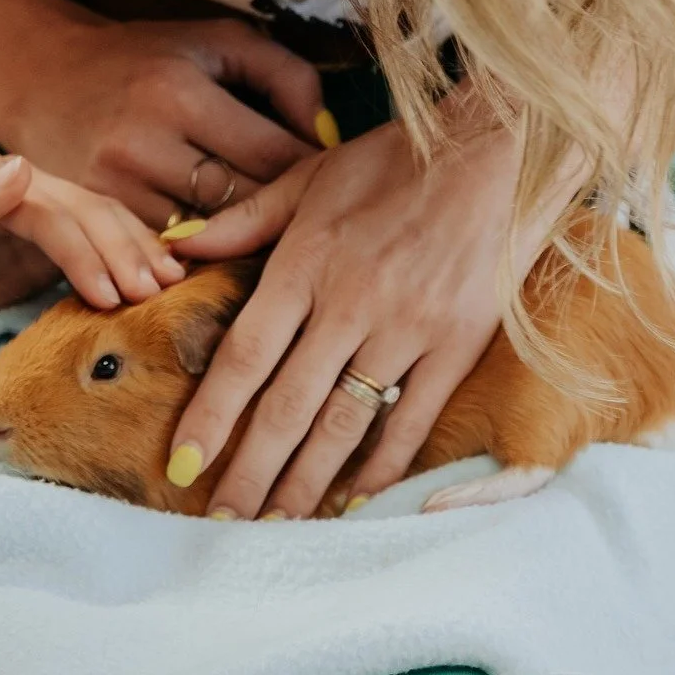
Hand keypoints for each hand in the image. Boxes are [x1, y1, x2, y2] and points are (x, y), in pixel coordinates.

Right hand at [0, 16, 330, 228]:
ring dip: (246, 240)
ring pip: (208, 237)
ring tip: (278, 238)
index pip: (273, 154)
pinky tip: (226, 248)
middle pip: (244, 203)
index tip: (331, 183)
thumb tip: (327, 135)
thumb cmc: (144, 58)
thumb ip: (284, 76)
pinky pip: (165, 249)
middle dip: (286, 212)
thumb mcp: (214, 42)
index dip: (313, 174)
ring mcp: (113, 186)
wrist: (38, 76)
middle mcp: (142, 142)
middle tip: (316, 220)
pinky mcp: (94, 216)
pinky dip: (201, 252)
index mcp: (179, 91)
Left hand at [0, 151, 185, 330]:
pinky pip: (93, 247)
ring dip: (137, 252)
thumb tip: (23, 166)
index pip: (56, 213)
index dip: (88, 252)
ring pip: (100, 224)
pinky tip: (157, 281)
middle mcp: (20, 187)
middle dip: (127, 251)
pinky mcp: (40, 243)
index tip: (115, 297)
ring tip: (174, 287)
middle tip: (163, 293)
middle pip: (89, 212)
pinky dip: (126, 261)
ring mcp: (34, 213)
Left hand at [163, 116, 531, 517]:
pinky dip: (382, 466)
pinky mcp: (457, 346)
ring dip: (306, 483)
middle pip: (288, 407)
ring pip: (345, 424)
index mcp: (306, 264)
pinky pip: (413, 420)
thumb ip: (243, 220)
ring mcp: (408, 330)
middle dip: (250, 473)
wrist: (500, 150)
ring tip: (276, 524)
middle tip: (220, 522)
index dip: (212, 416)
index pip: (245, 357)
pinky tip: (353, 500)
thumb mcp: (310, 176)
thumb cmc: (396, 161)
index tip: (183, 464)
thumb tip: (174, 246)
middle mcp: (352, 305)